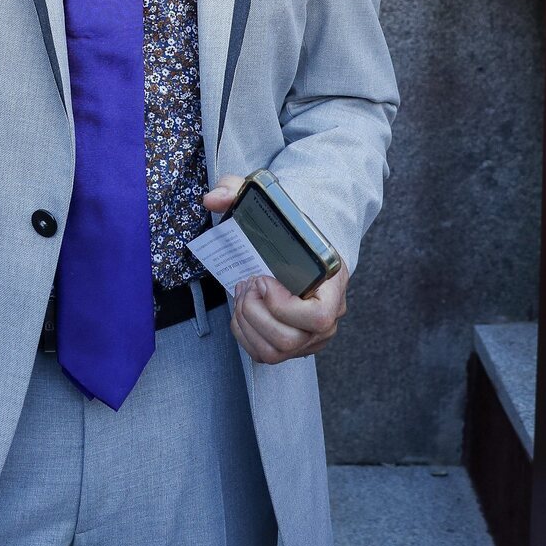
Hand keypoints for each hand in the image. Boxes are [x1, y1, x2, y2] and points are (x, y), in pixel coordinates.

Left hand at [202, 174, 349, 364]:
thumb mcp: (264, 197)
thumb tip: (212, 200)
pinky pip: (267, 355)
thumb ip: (237, 190)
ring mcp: (313, 333)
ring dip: (248, 324)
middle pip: (291, 338)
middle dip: (256, 313)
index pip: (320, 315)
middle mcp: (329, 313)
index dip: (284, 305)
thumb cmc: (288, 223)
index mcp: (332, 280)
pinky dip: (245, 336)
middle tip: (246, 285)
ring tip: (242, 295)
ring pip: (276, 351)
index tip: (262, 279)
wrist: (303, 240)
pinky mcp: (297, 343)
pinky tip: (241, 311)